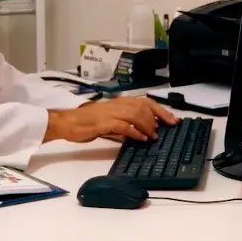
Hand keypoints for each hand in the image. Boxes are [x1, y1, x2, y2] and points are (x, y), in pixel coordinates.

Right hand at [43, 96, 176, 142]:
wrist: (68, 122)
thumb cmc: (88, 122)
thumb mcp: (112, 120)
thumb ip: (127, 123)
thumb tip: (145, 131)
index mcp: (120, 102)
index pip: (146, 103)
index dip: (162, 111)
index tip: (174, 121)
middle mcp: (117, 104)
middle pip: (144, 107)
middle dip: (156, 119)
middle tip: (160, 132)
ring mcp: (110, 112)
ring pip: (136, 114)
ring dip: (147, 125)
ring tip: (152, 136)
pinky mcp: (103, 122)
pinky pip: (123, 125)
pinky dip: (135, 132)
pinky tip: (141, 138)